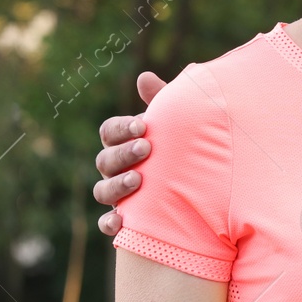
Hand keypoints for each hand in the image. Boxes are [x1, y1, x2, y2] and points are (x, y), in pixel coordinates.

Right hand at [93, 71, 167, 235]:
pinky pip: (105, 224)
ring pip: (101, 190)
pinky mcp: (124, 220)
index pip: (109, 131)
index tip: (143, 126)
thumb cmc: (183, 146)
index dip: (122, 128)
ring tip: (137, 180)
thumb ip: (162, 101)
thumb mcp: (177, 123)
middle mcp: (116, 169)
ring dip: (116, 185)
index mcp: (124, 143)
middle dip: (123, 153)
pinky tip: (121, 222)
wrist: (200, 185)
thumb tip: (144, 77)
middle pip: (104, 160)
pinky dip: (109, 223)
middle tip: (146, 148)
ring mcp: (117, 195)